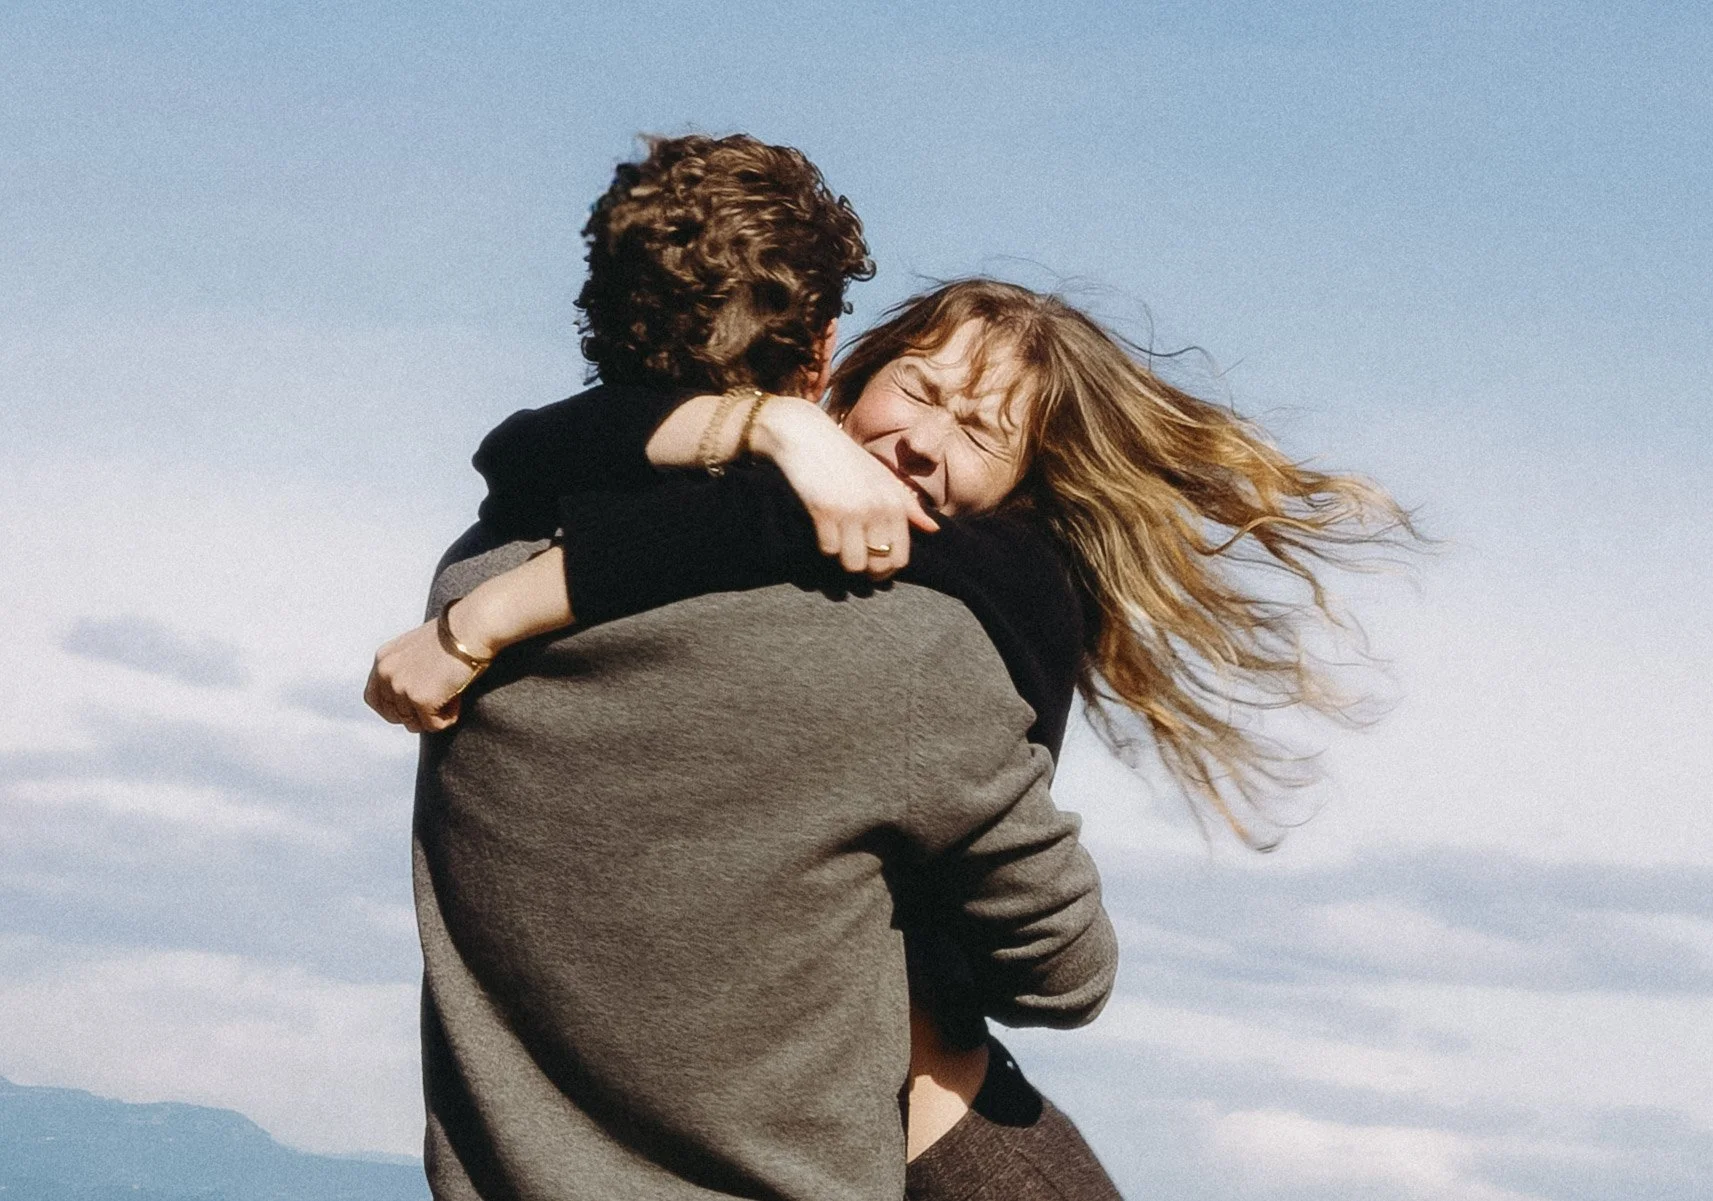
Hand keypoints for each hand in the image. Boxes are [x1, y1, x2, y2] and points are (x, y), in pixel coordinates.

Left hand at [364, 615, 483, 732]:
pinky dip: (449, 717)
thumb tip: (411, 698)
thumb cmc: (455, 635)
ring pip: (414, 723)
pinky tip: (457, 699)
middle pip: (394, 715)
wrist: (473, 628)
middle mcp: (386, 673)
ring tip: (451, 694)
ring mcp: (401, 687)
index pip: (373, 698)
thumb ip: (406, 670)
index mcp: (383, 659)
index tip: (413, 710)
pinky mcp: (421, 699)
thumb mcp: (418, 649)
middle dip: (416, 715)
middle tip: (439, 700)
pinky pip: (434, 725)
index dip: (393, 710)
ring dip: (435, 715)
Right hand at [757, 399, 938, 577]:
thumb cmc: (847, 458)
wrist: (807, 436)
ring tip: (839, 543)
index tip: (874, 568)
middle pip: (877, 565)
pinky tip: (823, 530)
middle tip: (854, 560)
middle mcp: (877, 508)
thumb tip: (933, 530)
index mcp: (895, 502)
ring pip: (853, 564)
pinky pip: (828, 550)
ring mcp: (851, 510)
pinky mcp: (825, 511)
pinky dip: (825, 545)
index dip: (886, 570)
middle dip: (865, 570)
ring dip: (843, 559)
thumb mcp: (883, 478)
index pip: (900, 557)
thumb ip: (908, 506)